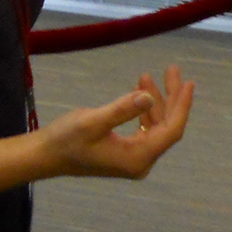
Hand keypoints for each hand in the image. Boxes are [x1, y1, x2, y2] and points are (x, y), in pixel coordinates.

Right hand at [36, 65, 193, 179]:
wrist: (43, 156)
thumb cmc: (66, 140)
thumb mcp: (93, 121)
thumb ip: (123, 109)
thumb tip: (149, 96)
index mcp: (137, 158)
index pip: (171, 130)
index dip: (182, 106)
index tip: (188, 82)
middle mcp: (140, 161)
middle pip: (166, 126)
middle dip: (170, 97)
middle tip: (171, 69)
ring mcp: (133, 158)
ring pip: (155, 125)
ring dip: (155, 100)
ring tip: (146, 75)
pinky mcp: (125, 152)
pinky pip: (144, 128)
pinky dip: (143, 109)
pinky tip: (139, 90)